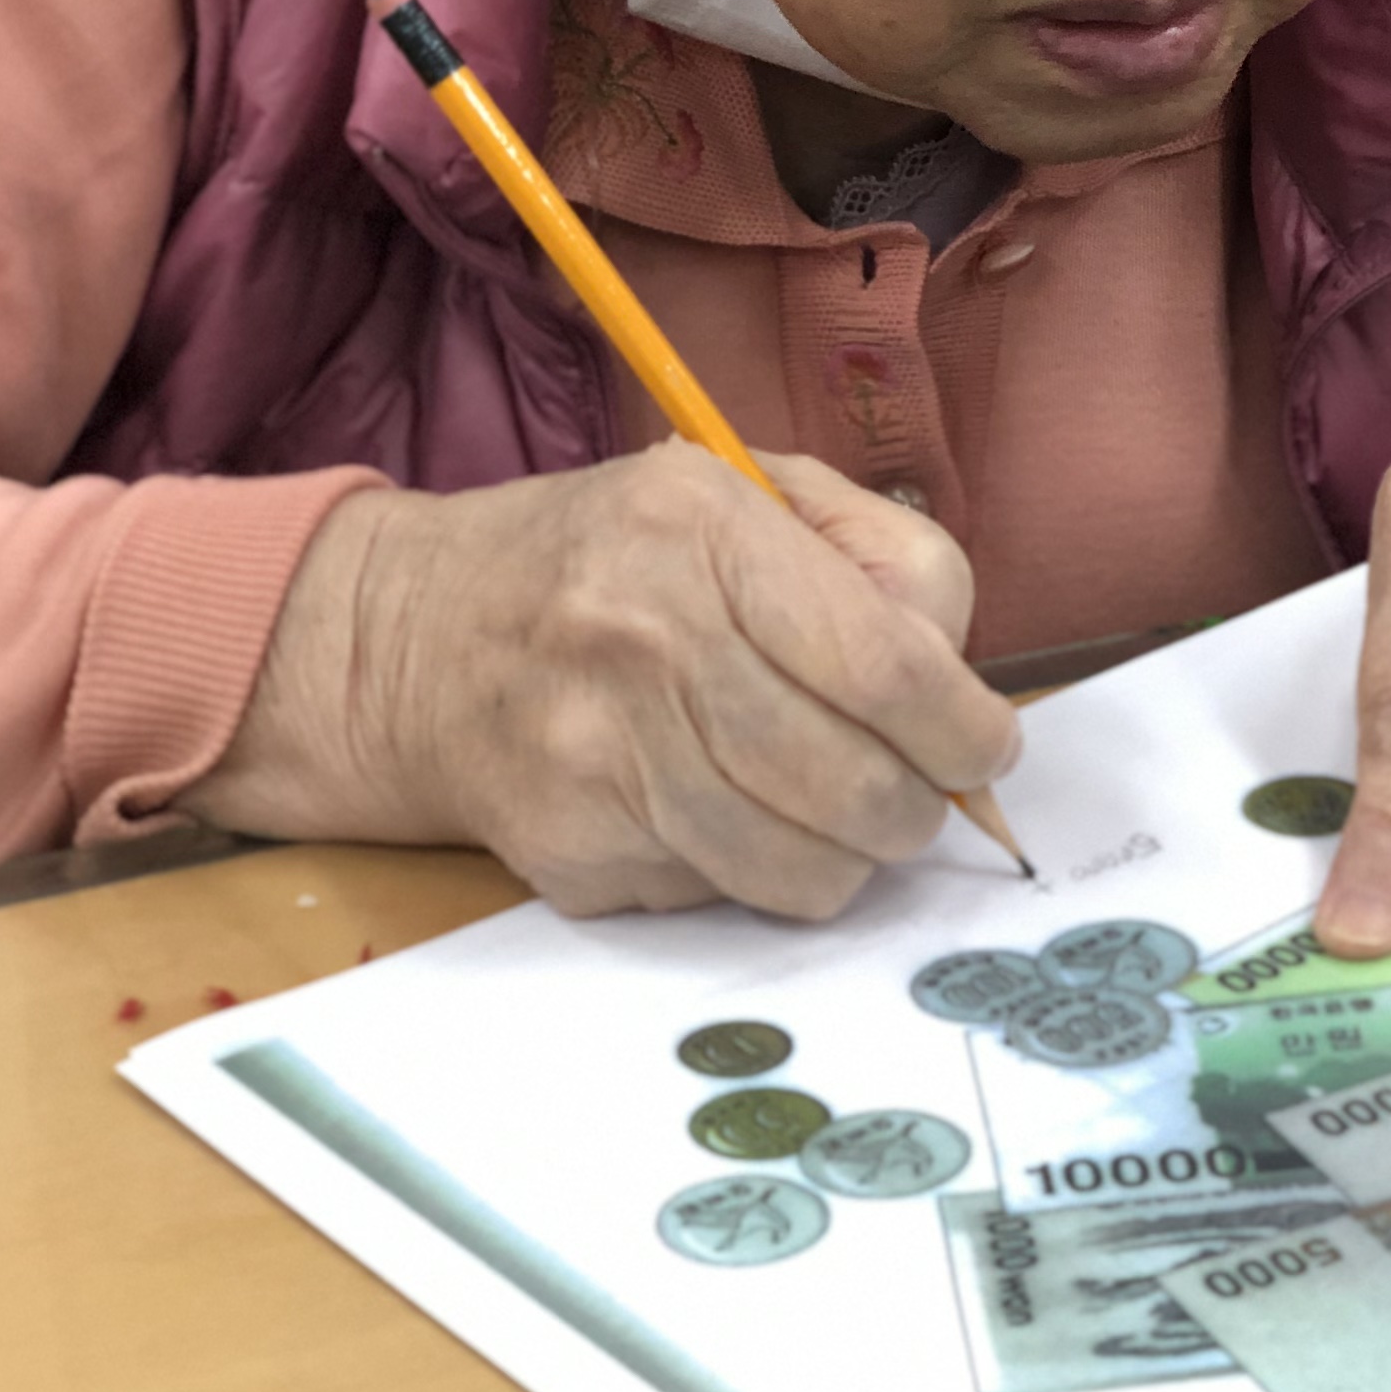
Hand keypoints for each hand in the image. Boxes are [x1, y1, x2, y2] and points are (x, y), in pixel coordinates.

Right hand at [194, 442, 1021, 916]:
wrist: (405, 637)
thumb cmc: (612, 560)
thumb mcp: (744, 494)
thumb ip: (877, 559)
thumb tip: (959, 679)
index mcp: (704, 529)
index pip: (889, 667)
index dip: (966, 730)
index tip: (985, 749)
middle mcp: (647, 640)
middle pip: (857, 784)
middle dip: (918, 809)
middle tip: (917, 794)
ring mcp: (599, 755)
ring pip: (799, 866)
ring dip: (848, 858)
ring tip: (836, 814)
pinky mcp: (569, 848)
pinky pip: (719, 897)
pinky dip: (750, 875)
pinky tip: (723, 815)